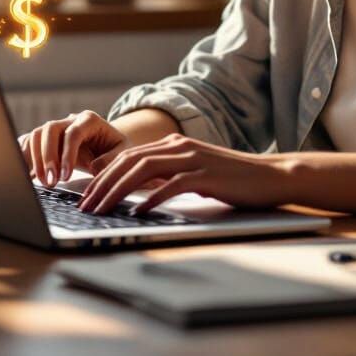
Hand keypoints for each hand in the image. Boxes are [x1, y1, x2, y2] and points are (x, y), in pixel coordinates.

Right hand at [18, 110, 128, 186]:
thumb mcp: (122, 152)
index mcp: (89, 120)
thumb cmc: (115, 147)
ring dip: (36, 159)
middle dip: (47, 156)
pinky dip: (26, 157)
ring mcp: (57, 127)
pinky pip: (30, 142)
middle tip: (50, 182)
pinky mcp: (47, 138)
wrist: (107, 142)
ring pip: (37, 135)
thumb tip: (95, 167)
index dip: (67, 155)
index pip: (73, 133)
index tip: (65, 177)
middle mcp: (70, 119)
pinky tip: (30, 175)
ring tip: (43, 182)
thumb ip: (111, 159)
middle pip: (50, 129)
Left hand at [76, 134, 289, 216]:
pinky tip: (137, 212)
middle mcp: (179, 146)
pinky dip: (151, 199)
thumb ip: (169, 175)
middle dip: (102, 184)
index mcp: (174, 143)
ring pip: (143, 170)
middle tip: (84, 207)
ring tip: (101, 211)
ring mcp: (192, 159)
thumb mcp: (195, 172)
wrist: (270, 176)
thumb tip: (138, 192)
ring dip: (117, 191)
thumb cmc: (232, 179)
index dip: (104, 175)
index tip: (87, 195)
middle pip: (129, 161)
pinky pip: (171, 185)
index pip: (128, 156)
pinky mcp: (205, 175)